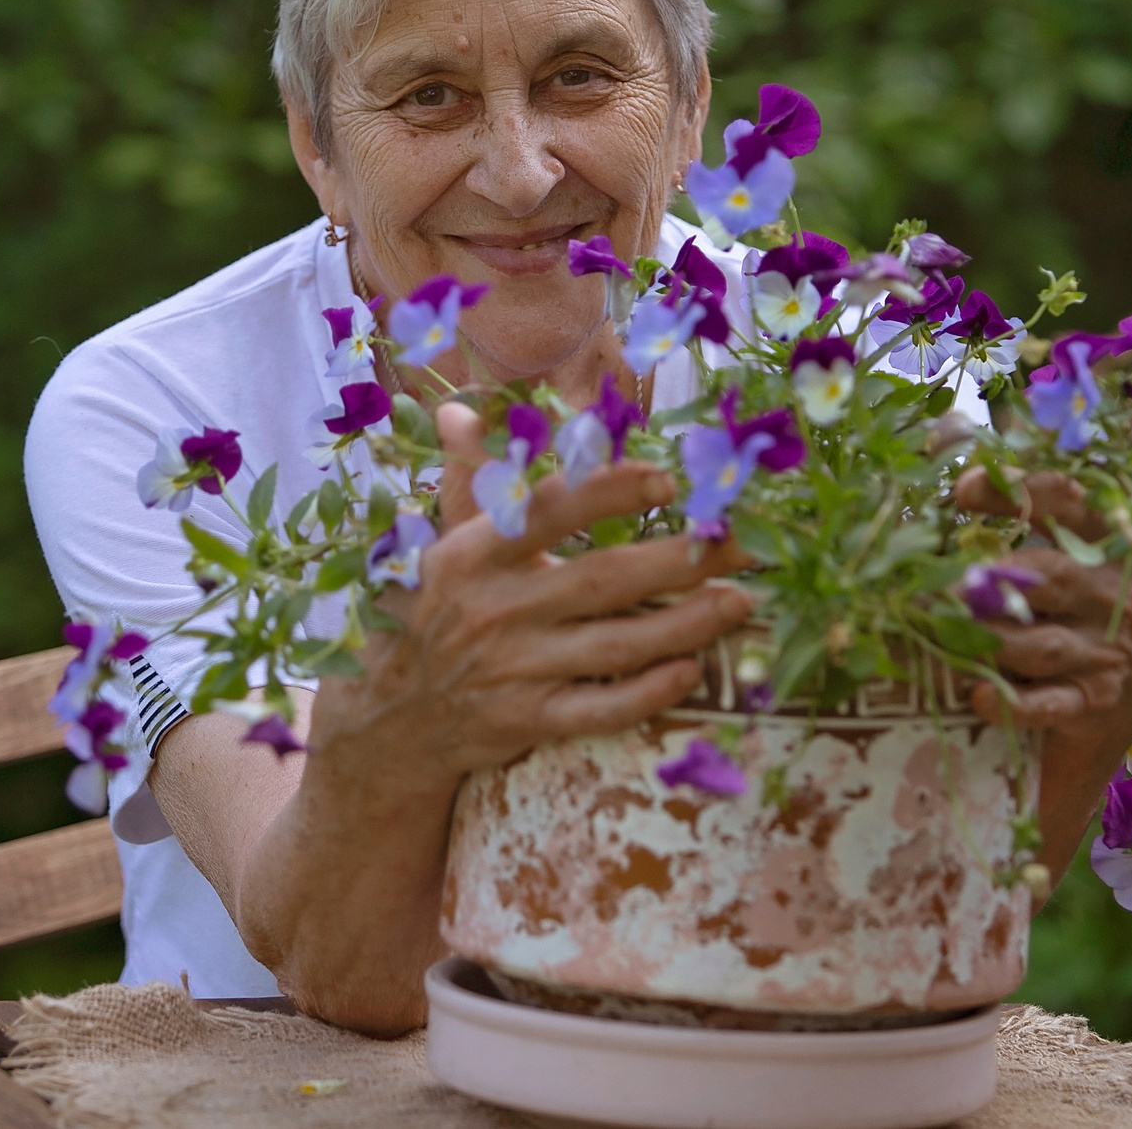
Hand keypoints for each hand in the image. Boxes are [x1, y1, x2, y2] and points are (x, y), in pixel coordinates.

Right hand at [309, 401, 754, 788]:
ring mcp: (514, 671)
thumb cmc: (427, 613)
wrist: (390, 719)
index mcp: (472, 554)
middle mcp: (495, 610)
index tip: (668, 478)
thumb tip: (456, 410)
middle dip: (679, 560)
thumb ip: (463, 477)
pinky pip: (599, 709)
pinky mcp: (528, 721)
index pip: (547, 512)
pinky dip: (647, 692)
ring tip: (740, 601)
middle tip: (741, 542)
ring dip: (685, 624)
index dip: (608, 492)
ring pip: (614, 646)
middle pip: (603, 580)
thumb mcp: (437, 542)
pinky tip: (692, 670)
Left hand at [952, 465, 1131, 894]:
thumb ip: (1017, 499)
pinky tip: (979, 694)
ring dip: (987, 638)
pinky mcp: (1091, 704)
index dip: (1015, 491)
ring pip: (1039, 643)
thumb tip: (950, 432)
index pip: (1066, 502)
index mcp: (1103, 540)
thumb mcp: (1065, 546)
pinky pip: (1049, 704)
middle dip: (993, 578)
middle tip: (942, 581)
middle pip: (1049, 577)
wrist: (1129, 693)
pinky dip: (1013, 702)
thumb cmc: (1076, 605)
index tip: (961, 490)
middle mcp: (1107, 593)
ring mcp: (1103, 652)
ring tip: (939, 633)